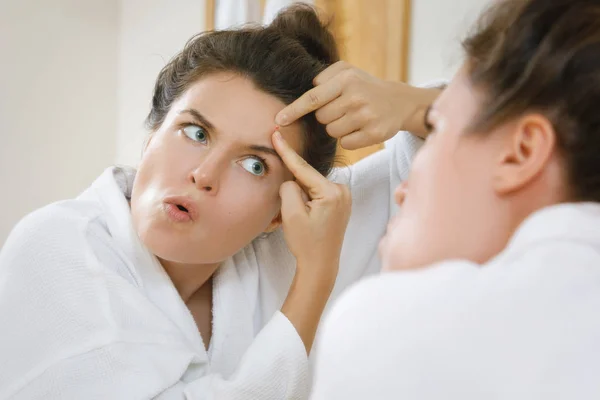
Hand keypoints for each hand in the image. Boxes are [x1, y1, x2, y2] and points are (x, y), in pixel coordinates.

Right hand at [272, 130, 350, 282]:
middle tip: (288, 215)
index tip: (276, 133)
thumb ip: (289, 188)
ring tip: (297, 221)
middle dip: (293, 190)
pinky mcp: (341, 203)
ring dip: (299, 197)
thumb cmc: (306, 243)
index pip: (303, 168)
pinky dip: (306, 201)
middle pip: (307, 178)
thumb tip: (292, 180)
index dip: (286, 151)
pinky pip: (317, 193)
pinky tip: (305, 218)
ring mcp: (344, 196)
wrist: (321, 265)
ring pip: (311, 186)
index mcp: (332, 192)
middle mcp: (342, 190)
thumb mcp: (291, 214)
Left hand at [275, 61, 439, 148]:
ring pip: (332, 132)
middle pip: (321, 118)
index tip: (279, 120)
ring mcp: (366, 116)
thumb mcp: (347, 72)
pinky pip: (346, 143)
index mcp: (346, 79)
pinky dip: (349, 138)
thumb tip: (302, 100)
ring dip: (338, 127)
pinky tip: (361, 128)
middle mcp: (356, 97)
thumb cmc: (364, 86)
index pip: (313, 97)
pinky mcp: (374, 134)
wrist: (399, 101)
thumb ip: (323, 78)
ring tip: (353, 117)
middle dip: (327, 116)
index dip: (294, 110)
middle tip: (343, 108)